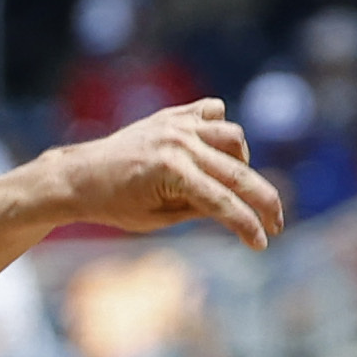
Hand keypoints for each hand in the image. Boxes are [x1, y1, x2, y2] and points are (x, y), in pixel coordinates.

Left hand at [31, 100, 284, 250]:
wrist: (80, 175)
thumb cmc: (113, 205)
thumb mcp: (156, 219)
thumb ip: (197, 210)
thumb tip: (235, 208)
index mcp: (172, 174)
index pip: (222, 203)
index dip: (246, 225)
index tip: (262, 243)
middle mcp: (178, 144)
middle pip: (238, 172)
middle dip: (263, 201)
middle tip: (276, 223)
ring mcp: (176, 125)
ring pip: (233, 138)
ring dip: (241, 162)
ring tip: (231, 183)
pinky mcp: (172, 115)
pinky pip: (212, 113)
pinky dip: (219, 130)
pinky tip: (212, 150)